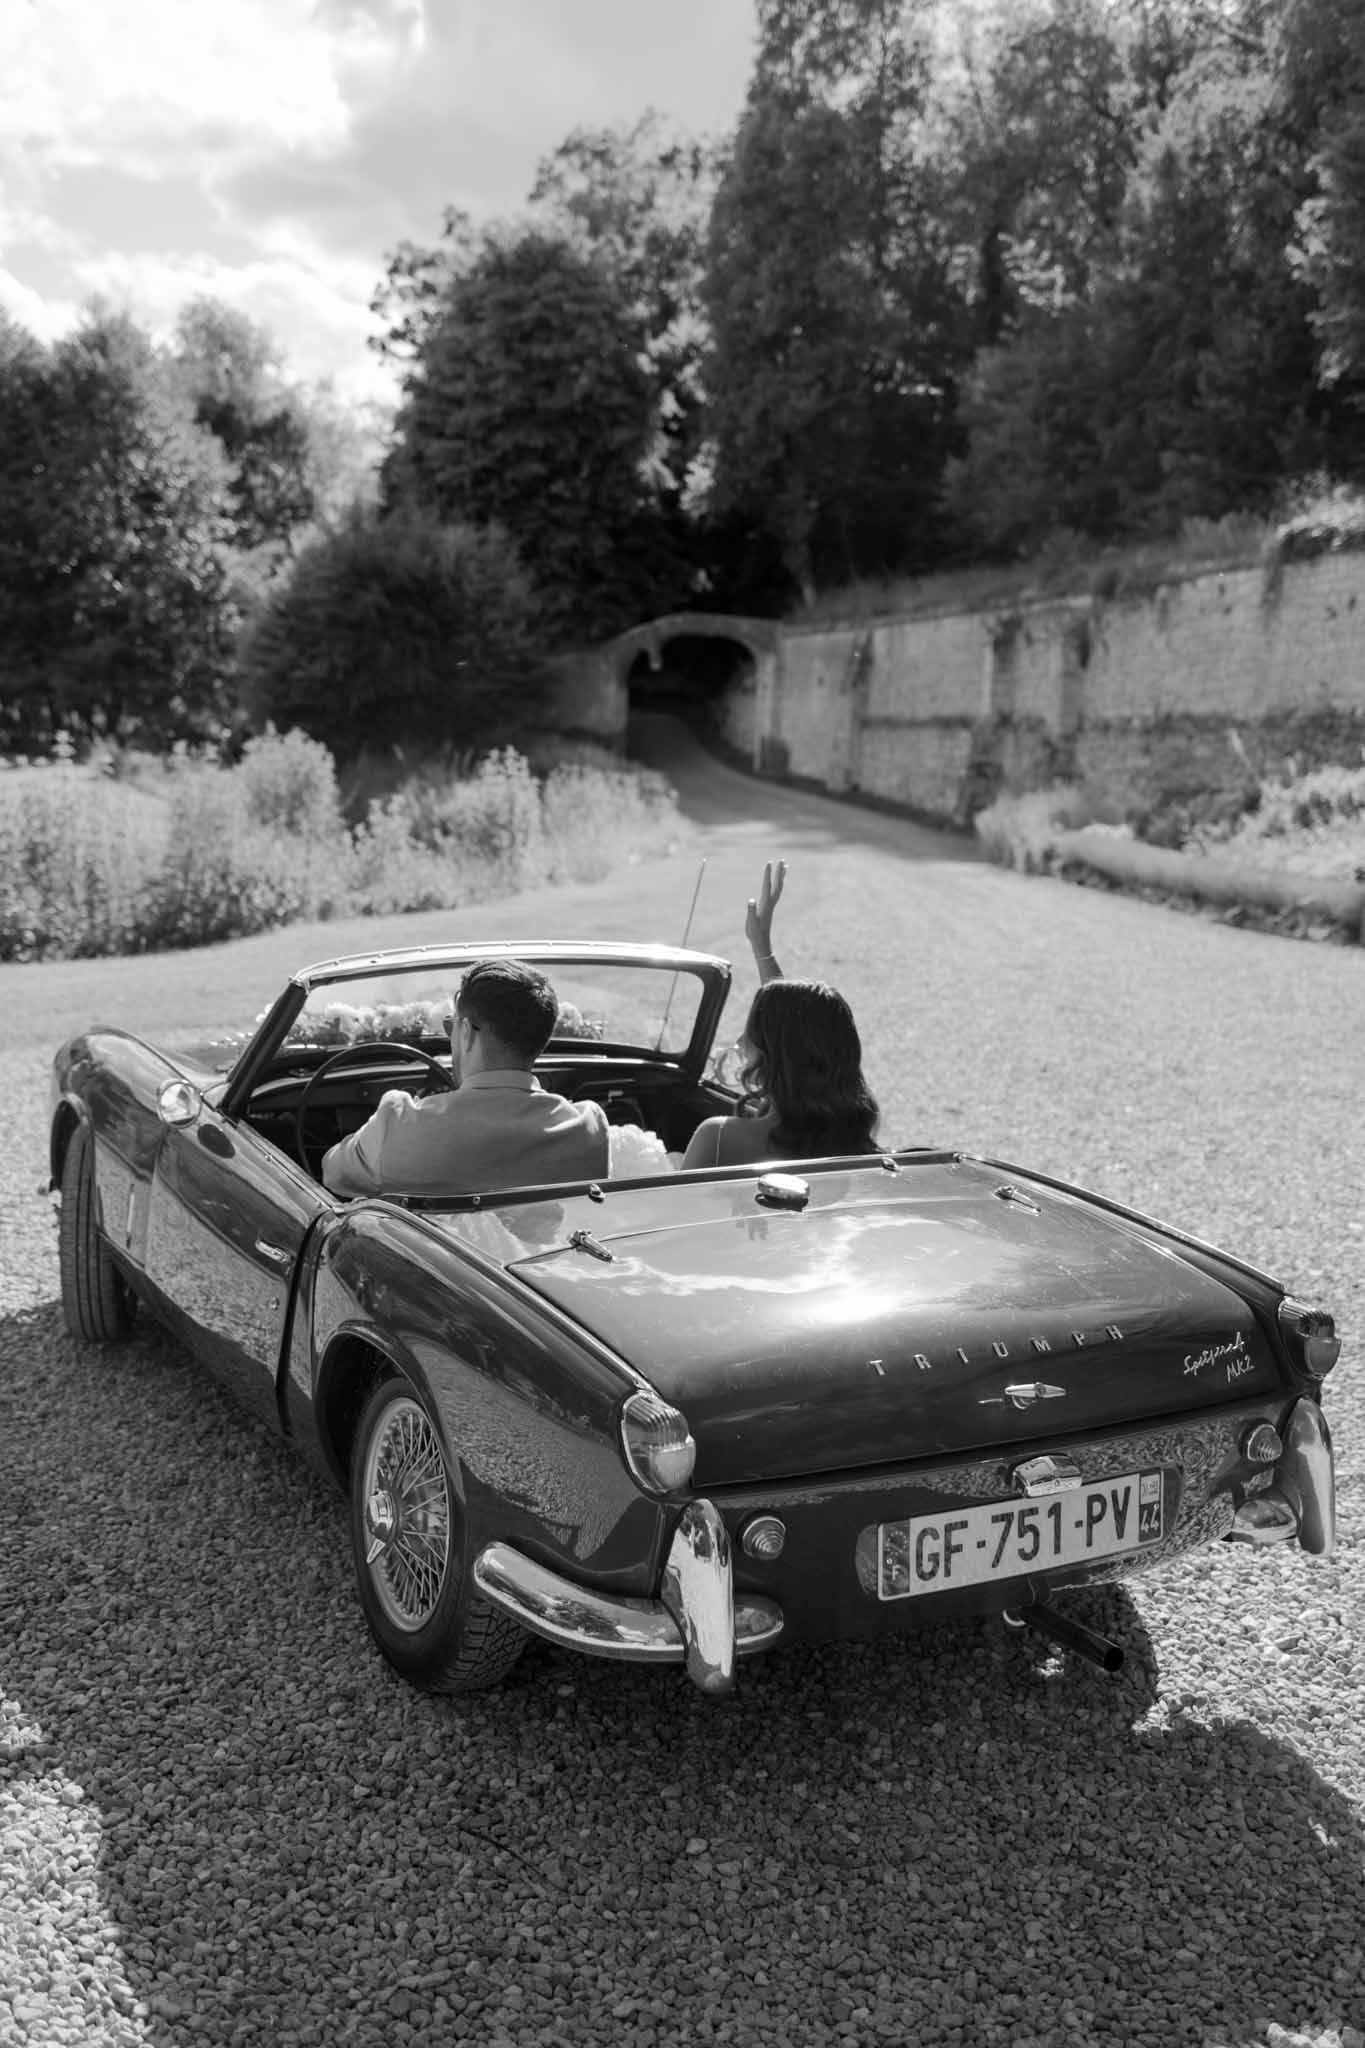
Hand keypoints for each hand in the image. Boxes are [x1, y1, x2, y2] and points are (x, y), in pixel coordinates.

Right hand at [745, 860, 785, 975]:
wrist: (762, 943)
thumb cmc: (755, 933)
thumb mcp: (751, 922)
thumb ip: (751, 911)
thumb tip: (751, 900)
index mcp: (765, 904)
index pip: (767, 886)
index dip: (768, 874)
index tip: (769, 863)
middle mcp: (771, 903)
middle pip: (777, 884)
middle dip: (779, 872)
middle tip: (782, 860)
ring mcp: (771, 905)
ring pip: (778, 888)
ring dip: (781, 876)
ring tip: (784, 866)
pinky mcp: (770, 907)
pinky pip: (776, 892)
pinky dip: (778, 884)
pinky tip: (777, 882)